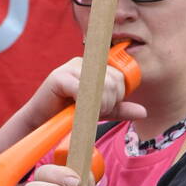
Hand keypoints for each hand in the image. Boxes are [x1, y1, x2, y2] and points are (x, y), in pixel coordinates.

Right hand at [22, 57, 146, 133]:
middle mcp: (83, 63)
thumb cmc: (70, 114)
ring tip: (88, 112)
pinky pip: (83, 89)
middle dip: (110, 102)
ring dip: (98, 104)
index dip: (118, 96)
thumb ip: (120, 109)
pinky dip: (85, 104)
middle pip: (113, 80)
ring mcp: (70, 68)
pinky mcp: (59, 77)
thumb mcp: (100, 111)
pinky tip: (78, 110)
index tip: (106, 108)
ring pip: (100, 84)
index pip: (119, 77)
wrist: (42, 123)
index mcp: (94, 66)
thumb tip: (143, 112)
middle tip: (96, 112)